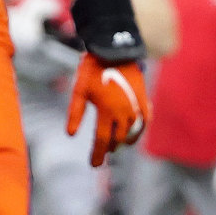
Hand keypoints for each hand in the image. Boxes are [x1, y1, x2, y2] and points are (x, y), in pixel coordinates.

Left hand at [67, 52, 149, 166]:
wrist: (114, 49)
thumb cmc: (93, 69)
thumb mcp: (79, 90)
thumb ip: (75, 113)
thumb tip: (70, 134)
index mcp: (107, 112)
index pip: (102, 141)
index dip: (98, 154)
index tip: (94, 165)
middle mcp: (124, 113)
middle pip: (118, 139)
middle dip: (110, 147)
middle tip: (103, 152)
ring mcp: (136, 106)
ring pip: (132, 132)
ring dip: (124, 140)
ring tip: (117, 144)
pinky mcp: (143, 98)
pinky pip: (145, 120)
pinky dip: (140, 129)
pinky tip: (135, 131)